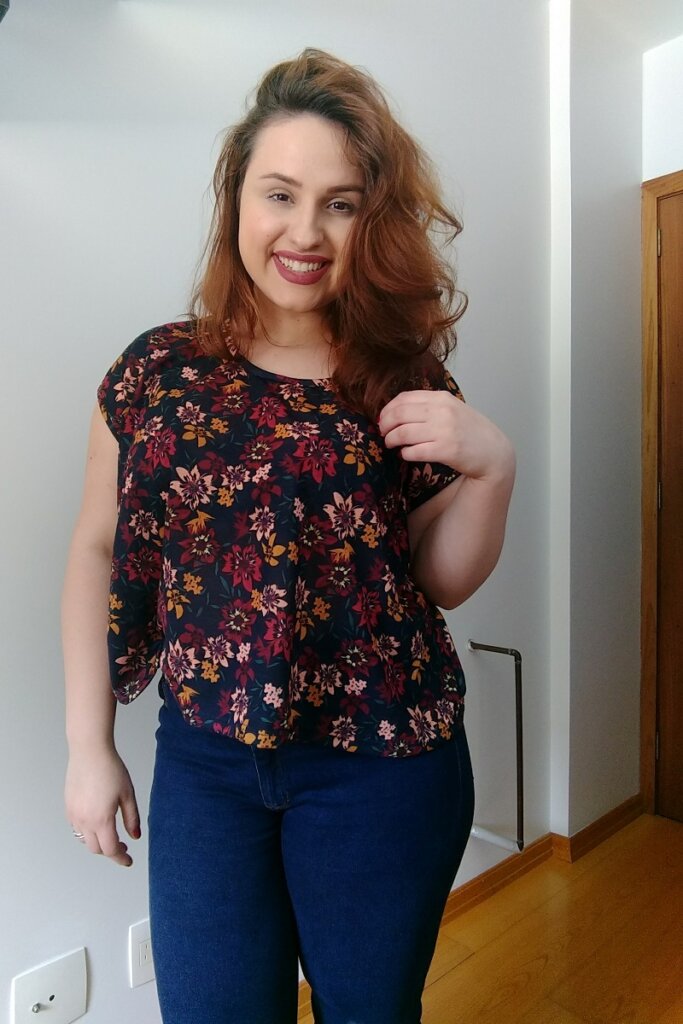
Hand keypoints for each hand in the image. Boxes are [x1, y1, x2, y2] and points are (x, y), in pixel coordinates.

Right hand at [65, 745, 140, 867]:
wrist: (89, 752)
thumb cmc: (110, 769)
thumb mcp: (128, 794)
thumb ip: (132, 818)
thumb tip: (135, 836)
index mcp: (101, 819)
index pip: (110, 849)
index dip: (120, 858)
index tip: (128, 861)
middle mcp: (84, 821)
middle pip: (96, 848)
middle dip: (110, 851)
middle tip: (122, 846)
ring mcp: (74, 815)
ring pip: (84, 840)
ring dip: (97, 842)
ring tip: (110, 834)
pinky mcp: (68, 807)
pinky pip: (76, 828)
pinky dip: (87, 832)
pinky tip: (97, 823)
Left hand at [378, 390, 513, 482]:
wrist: (493, 452)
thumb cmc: (470, 431)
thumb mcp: (452, 409)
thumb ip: (429, 406)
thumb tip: (396, 410)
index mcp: (442, 398)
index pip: (404, 398)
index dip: (387, 409)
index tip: (383, 419)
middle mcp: (442, 411)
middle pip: (399, 414)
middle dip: (385, 425)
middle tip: (383, 433)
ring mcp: (445, 431)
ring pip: (403, 433)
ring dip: (391, 440)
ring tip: (391, 444)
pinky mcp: (446, 450)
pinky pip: (414, 451)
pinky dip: (405, 453)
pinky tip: (407, 454)